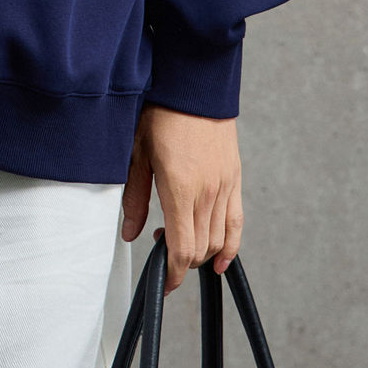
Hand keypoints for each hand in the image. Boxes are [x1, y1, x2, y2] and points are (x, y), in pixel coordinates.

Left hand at [120, 103, 242, 292]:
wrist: (194, 85)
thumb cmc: (160, 113)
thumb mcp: (137, 153)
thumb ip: (135, 198)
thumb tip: (131, 234)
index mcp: (180, 189)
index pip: (181, 249)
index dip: (172, 274)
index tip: (162, 283)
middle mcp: (207, 193)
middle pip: (200, 249)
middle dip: (181, 264)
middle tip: (161, 258)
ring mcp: (225, 186)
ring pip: (218, 240)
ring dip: (200, 254)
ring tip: (179, 247)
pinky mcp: (235, 179)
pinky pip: (236, 223)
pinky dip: (230, 246)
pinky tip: (220, 259)